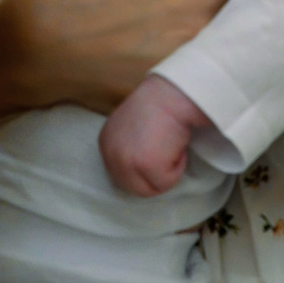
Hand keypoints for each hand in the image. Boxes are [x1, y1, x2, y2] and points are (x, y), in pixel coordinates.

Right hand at [0, 0, 225, 116]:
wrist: (35, 35)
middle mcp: (202, 36)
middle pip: (233, 34)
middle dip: (225, 28)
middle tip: (197, 22)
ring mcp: (183, 74)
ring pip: (213, 66)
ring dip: (207, 59)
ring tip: (181, 49)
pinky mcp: (163, 105)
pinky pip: (188, 99)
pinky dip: (183, 90)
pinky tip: (161, 74)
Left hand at [99, 74, 212, 197]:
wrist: (172, 93)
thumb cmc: (159, 105)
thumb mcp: (131, 127)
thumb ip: (128, 147)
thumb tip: (140, 171)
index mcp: (105, 143)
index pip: (122, 177)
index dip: (143, 172)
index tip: (156, 155)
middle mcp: (110, 154)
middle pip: (135, 189)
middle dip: (155, 177)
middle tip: (167, 153)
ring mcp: (127, 161)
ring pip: (153, 189)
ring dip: (168, 171)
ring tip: (170, 145)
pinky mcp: (147, 166)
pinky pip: (168, 182)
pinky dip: (178, 167)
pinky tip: (176, 143)